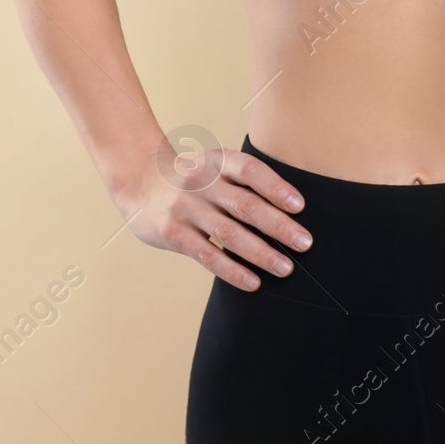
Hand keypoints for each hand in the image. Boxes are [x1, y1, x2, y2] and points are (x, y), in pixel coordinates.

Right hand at [112, 140, 312, 291]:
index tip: (300, 206)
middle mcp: (203, 183)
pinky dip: (232, 270)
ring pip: (229, 234)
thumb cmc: (194, 177)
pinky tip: (253, 282)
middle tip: (305, 244)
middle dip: (279, 227)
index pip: (251, 171)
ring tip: (285, 268)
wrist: (139, 180)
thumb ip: (245, 182)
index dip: (276, 188)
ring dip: (261, 253)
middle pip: (246, 205)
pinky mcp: (173, 233)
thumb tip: (292, 211)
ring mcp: (186, 209)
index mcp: (219, 161)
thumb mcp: (217, 165)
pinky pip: (207, 255)